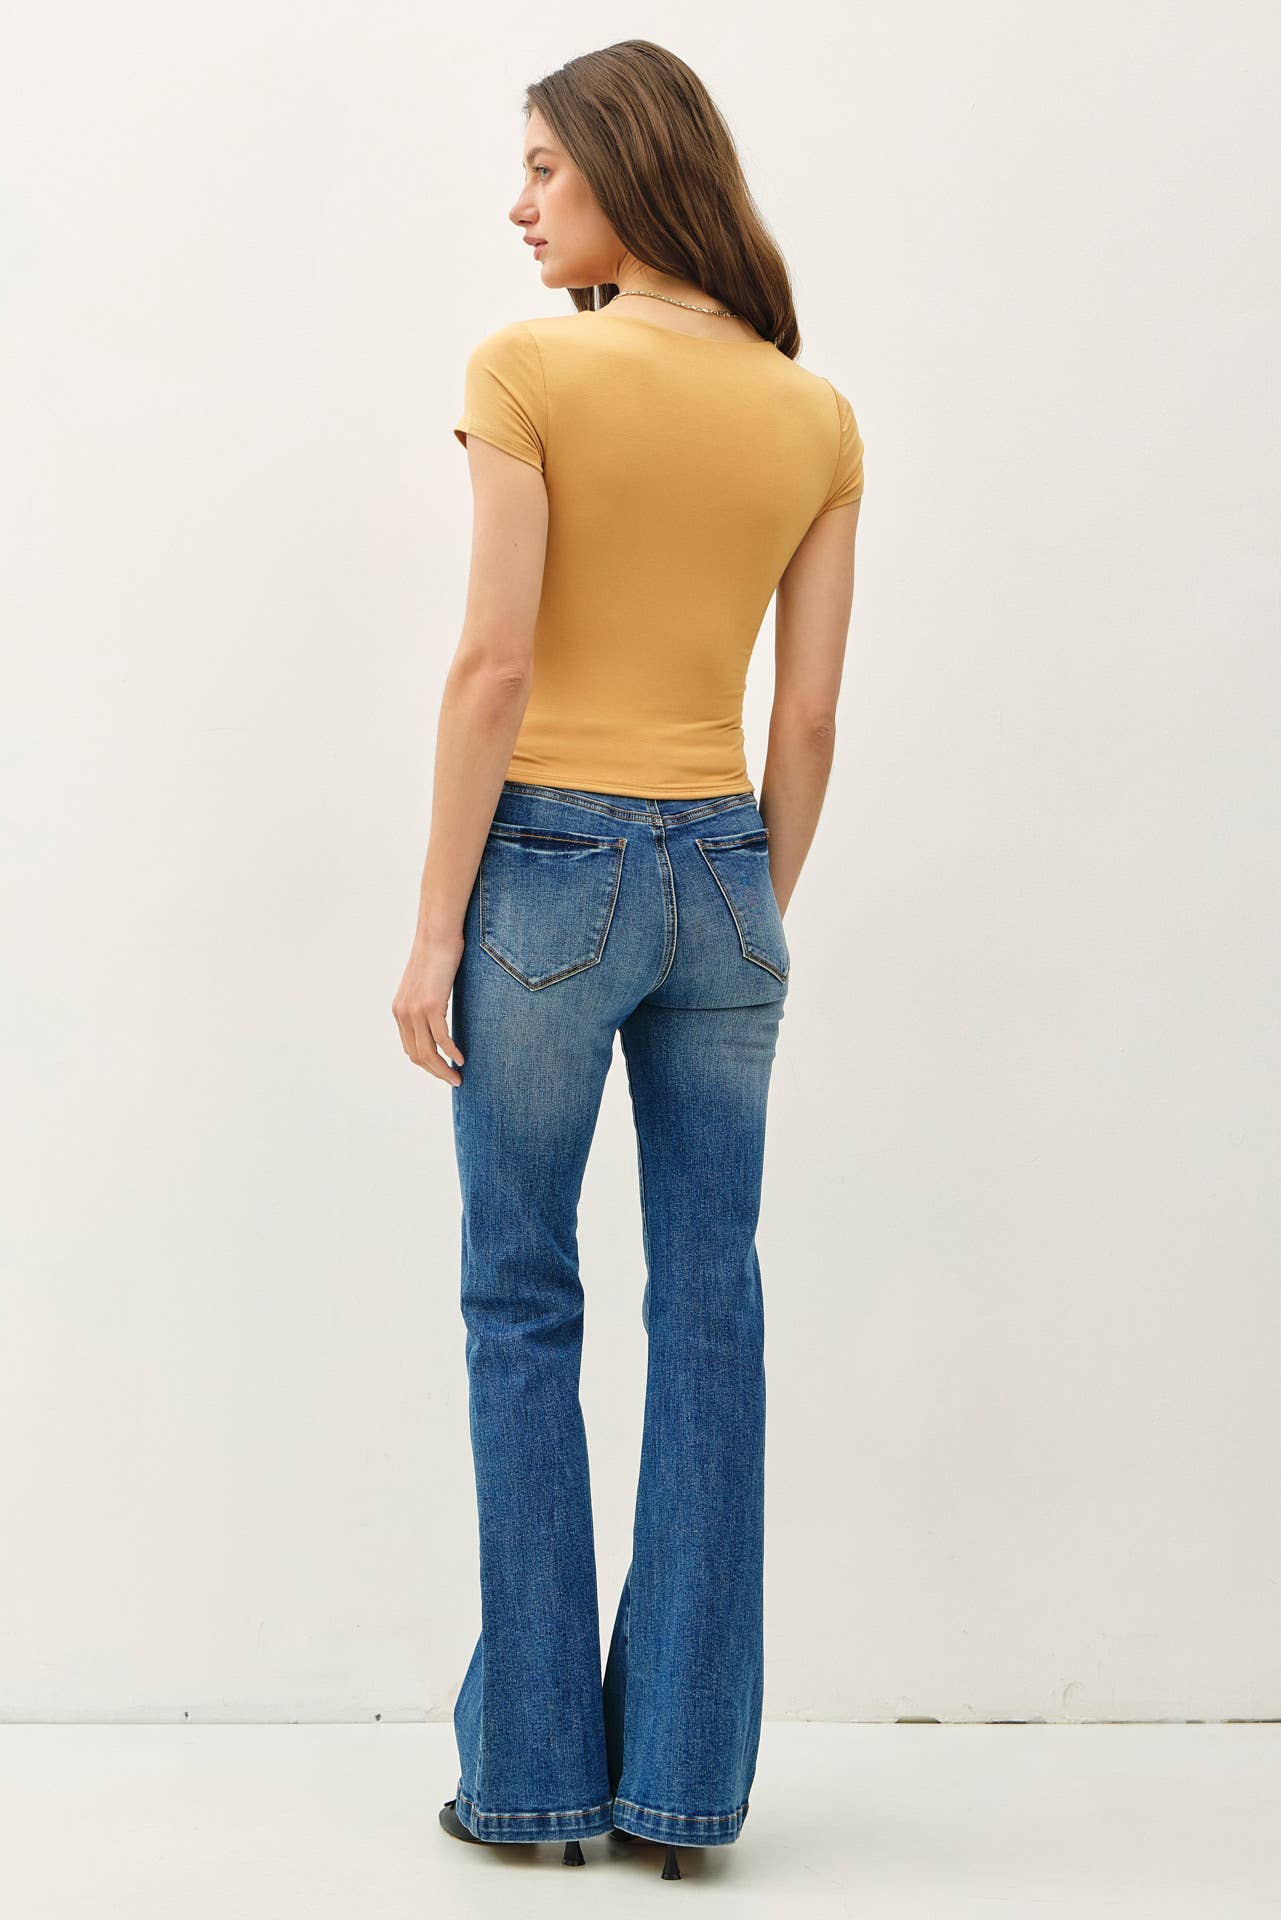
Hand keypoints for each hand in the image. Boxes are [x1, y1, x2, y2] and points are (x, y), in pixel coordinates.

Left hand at [392, 931, 465, 1085]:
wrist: (437, 935)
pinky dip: (451, 1053)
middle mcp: (403, 1014)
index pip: (411, 1048)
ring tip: (458, 1077)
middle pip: (417, 1056)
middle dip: (436, 1072)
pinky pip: (441, 1039)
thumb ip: (428, 1003)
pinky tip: (461, 1059)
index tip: (444, 1070)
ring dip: (443, 1070)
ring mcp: (415, 1011)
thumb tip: (440, 1016)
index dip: (427, 1064)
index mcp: (400, 1011)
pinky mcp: (431, 1006)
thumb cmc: (438, 956)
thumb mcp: (427, 985)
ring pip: (428, 1053)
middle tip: (454, 1080)